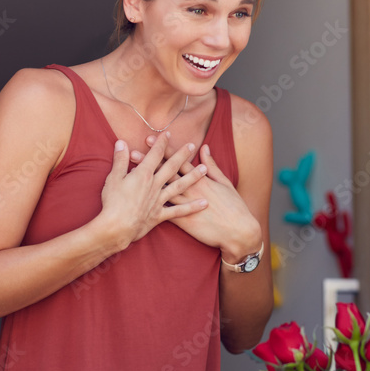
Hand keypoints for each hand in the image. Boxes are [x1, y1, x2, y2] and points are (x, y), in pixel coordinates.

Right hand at [97, 133, 207, 247]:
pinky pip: (179, 211)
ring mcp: (159, 200)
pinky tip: (204, 204)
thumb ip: (120, 160)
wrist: (116, 227)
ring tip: (204, 170)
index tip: (168, 134)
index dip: (162, 143)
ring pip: (180, 186)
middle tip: (192, 146)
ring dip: (193, 177)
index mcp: (143, 175)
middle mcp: (155, 185)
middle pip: (171, 167)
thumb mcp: (113, 178)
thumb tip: (122, 142)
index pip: (155, 155)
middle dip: (182, 155)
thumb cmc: (112, 203)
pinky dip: (192, 207)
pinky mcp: (160, 215)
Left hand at [131, 136, 261, 258]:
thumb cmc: (234, 206)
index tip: (150, 139)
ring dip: (147, 182)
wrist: (239, 231)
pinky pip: (166, 212)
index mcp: (200, 179)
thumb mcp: (225, 182)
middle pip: (166, 173)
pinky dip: (153, 206)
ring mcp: (186, 205)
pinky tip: (139, 202)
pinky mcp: (184, 221)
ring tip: (131, 173)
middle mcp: (191, 189)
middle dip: (149, 162)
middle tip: (133, 151)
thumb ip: (212, 165)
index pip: (178, 160)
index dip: (163, 149)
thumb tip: (204, 148)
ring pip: (162, 190)